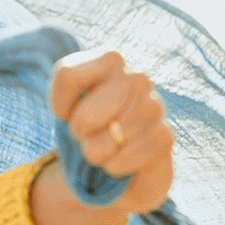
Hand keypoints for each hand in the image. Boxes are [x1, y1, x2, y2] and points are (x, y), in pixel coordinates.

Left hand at [48, 48, 173, 213]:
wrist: (115, 154)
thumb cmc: (87, 119)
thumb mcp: (65, 102)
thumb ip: (68, 97)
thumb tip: (116, 128)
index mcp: (111, 59)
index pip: (67, 77)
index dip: (59, 105)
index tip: (68, 110)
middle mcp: (137, 77)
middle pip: (85, 119)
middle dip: (80, 134)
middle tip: (88, 132)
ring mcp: (154, 106)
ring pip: (106, 141)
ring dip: (97, 152)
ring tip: (107, 143)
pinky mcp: (164, 136)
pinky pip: (124, 158)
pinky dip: (115, 165)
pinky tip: (120, 158)